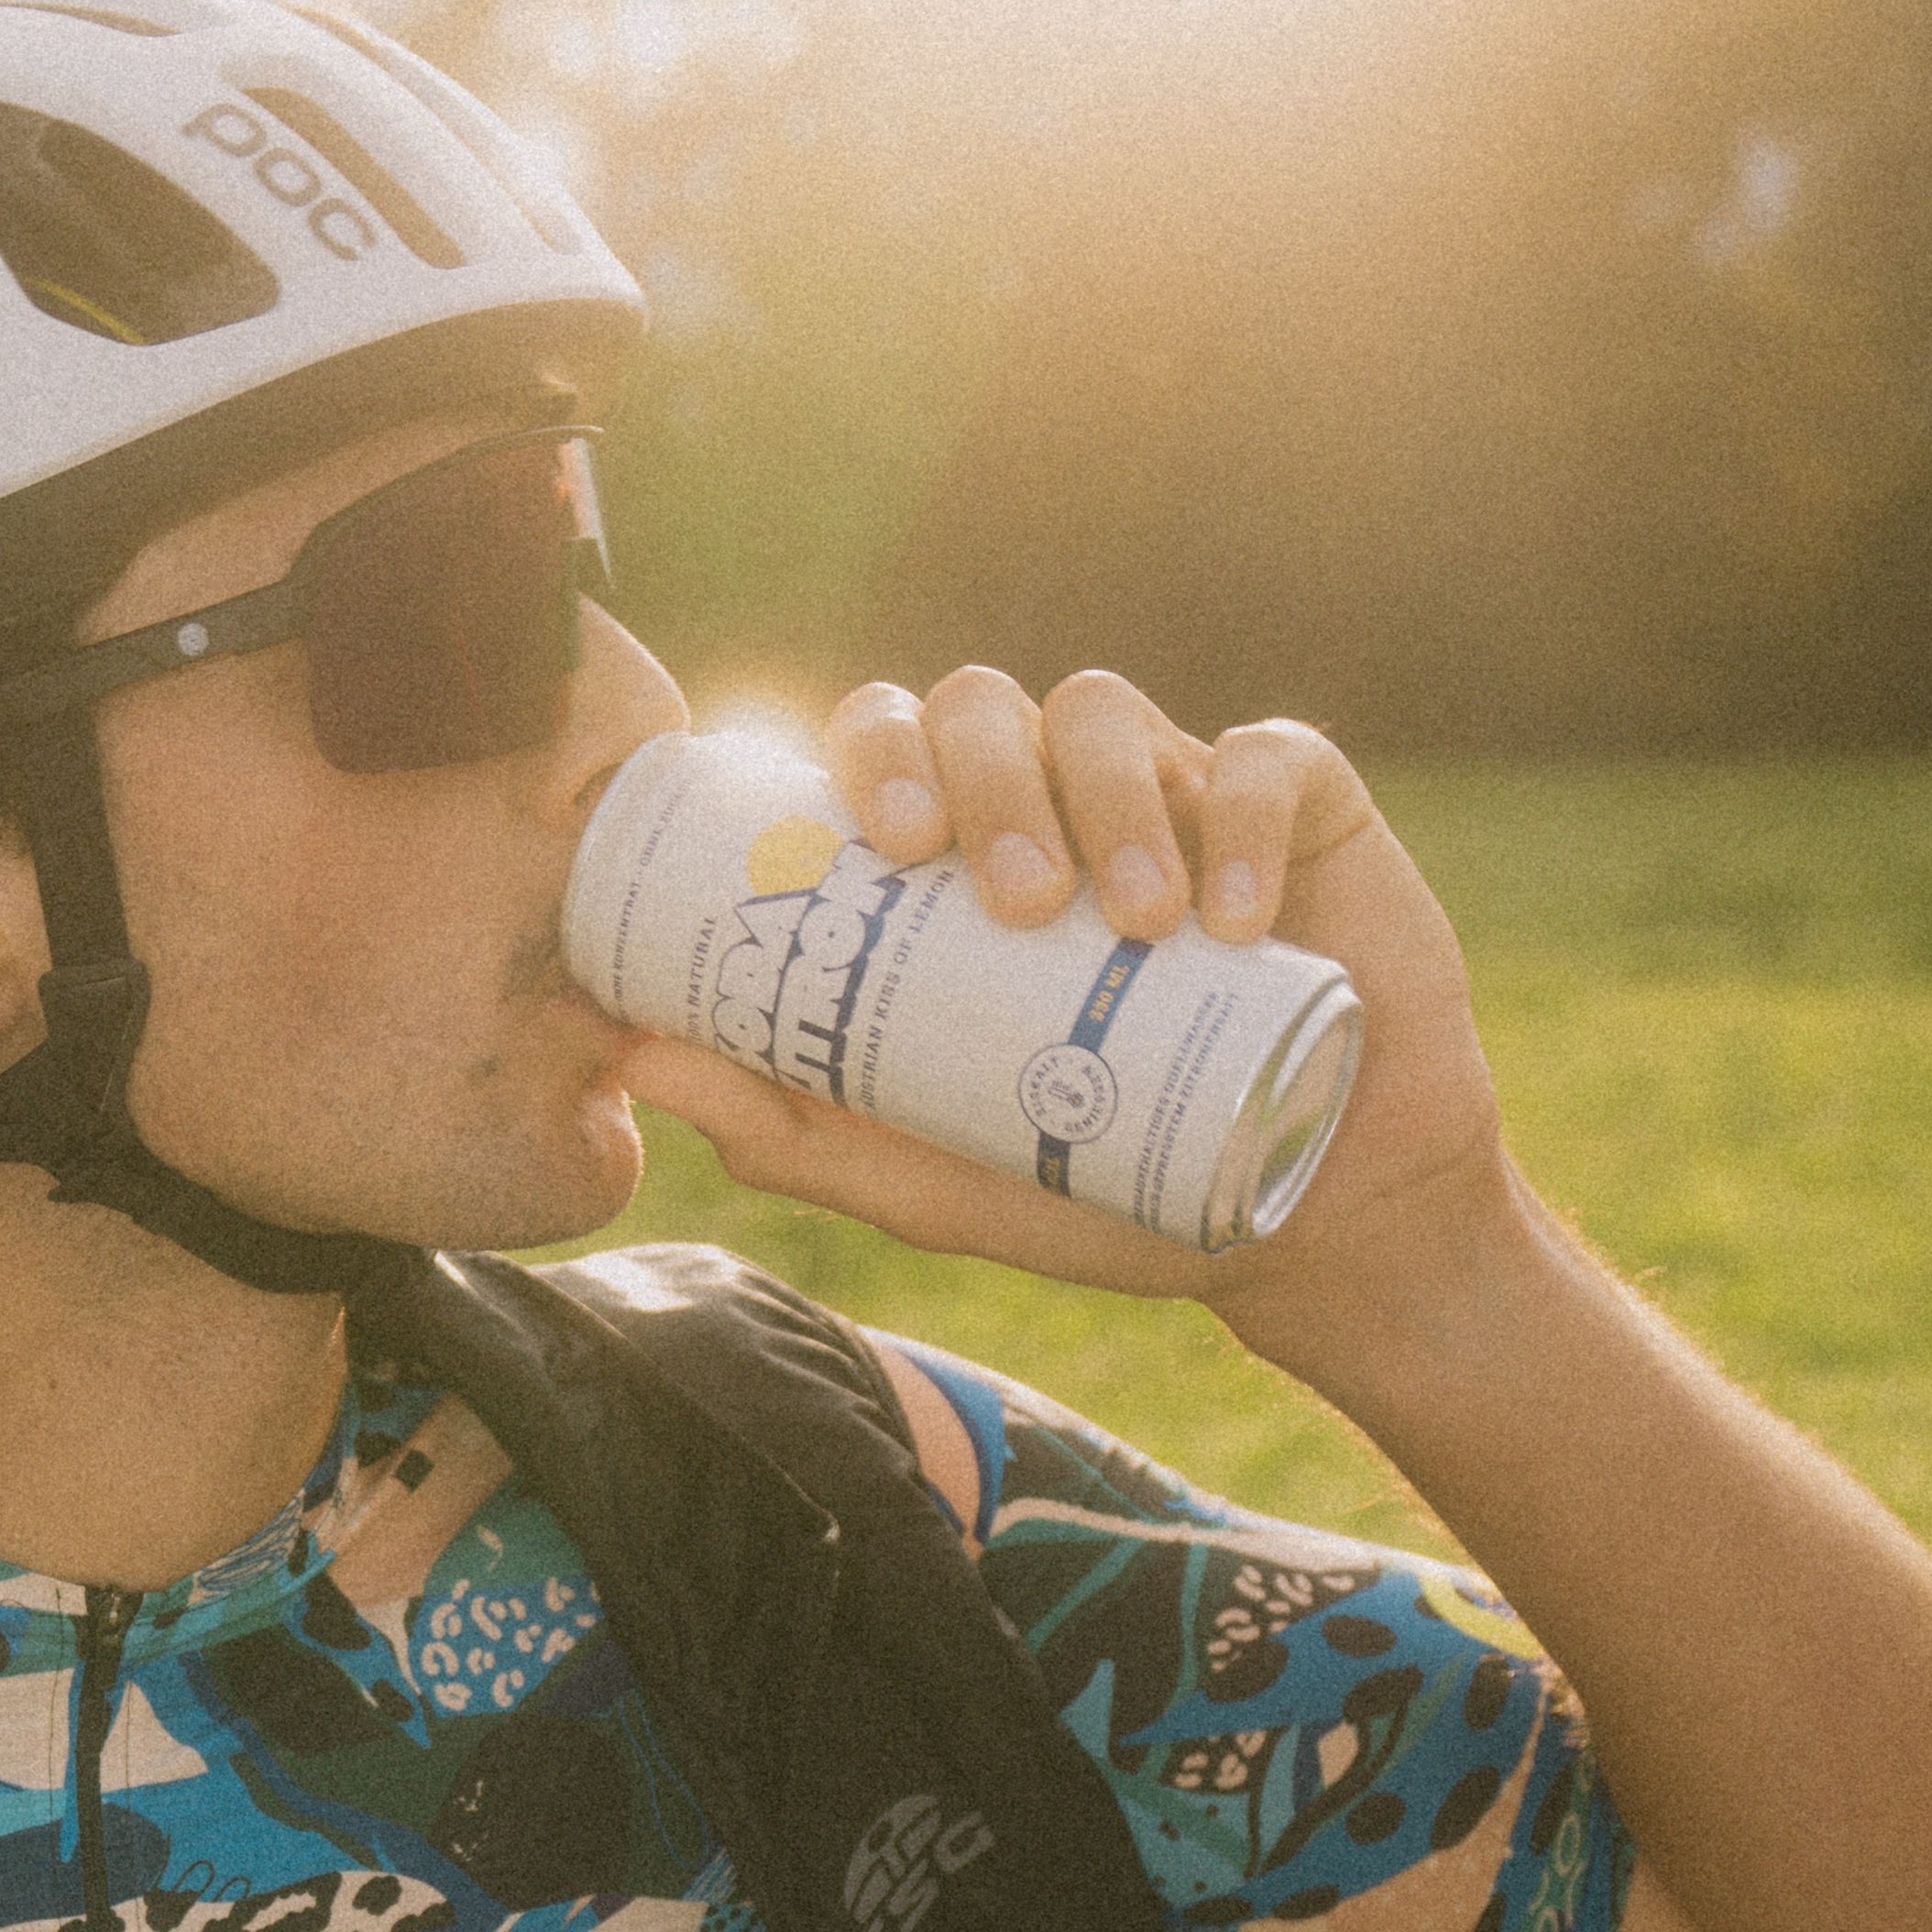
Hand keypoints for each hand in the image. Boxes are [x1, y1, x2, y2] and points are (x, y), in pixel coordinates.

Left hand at [617, 666, 1520, 1339]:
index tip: (887, 841)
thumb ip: (787, 1126)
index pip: (881, 742)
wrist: (1294, 1228)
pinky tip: (1233, 915)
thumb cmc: (1095, 1187)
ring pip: (1104, 711)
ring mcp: (1172, 787)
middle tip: (1002, 895)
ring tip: (1126, 924)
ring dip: (1106, 801)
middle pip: (981, 704)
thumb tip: (629, 1061)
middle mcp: (1049, 796)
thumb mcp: (927, 1177)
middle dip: (980, 776)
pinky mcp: (1302, 804)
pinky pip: (1263, 758)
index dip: (870, 755)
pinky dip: (1239, 819)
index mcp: (953, 854)